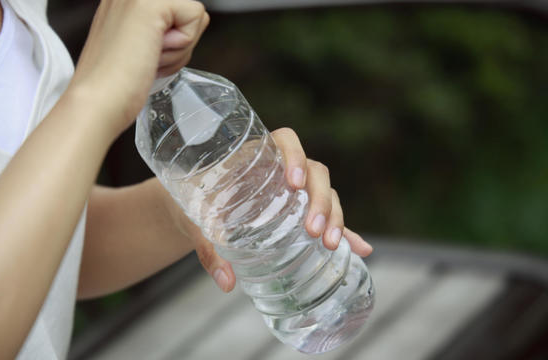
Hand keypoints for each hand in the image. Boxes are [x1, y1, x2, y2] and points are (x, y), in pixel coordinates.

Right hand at [67, 0, 208, 135]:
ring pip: (195, 15)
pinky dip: (182, 45)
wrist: (98, 102)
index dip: (174, 39)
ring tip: (147, 57)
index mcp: (125, 1)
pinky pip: (196, 16)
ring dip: (180, 48)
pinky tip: (153, 54)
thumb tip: (181, 30)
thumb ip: (160, 31)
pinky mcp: (151, 3)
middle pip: (188, 12)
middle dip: (180, 43)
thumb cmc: (114, 86)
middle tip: (147, 57)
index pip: (177, 12)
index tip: (144, 54)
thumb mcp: (139, 46)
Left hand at [179, 128, 372, 291]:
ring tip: (328, 244)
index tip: (294, 183)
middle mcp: (280, 169)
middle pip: (315, 172)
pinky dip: (345, 232)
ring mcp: (294, 190)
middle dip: (319, 200)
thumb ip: (208, 249)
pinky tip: (360, 249)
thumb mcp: (195, 221)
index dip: (295, 156)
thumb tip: (226, 282)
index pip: (285, 140)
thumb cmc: (192, 202)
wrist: (190, 206)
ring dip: (333, 216)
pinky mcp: (299, 211)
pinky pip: (327, 217)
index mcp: (256, 156)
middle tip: (313, 230)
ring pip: (325, 192)